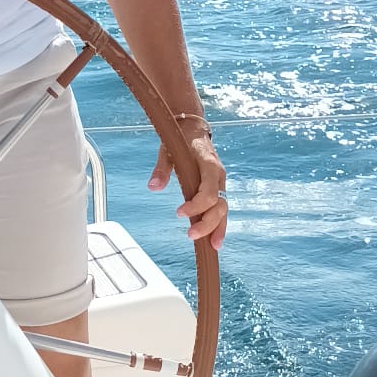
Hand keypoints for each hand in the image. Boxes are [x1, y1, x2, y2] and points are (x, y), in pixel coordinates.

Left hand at [148, 128, 226, 249]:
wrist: (193, 130)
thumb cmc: (181, 139)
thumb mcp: (168, 150)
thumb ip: (162, 169)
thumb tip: (153, 187)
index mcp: (209, 165)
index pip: (209, 192)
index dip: (196, 206)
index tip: (179, 213)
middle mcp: (219, 176)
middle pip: (220, 205)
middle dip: (207, 223)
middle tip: (190, 235)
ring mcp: (221, 183)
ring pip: (224, 209)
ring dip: (217, 228)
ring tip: (210, 246)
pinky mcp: (218, 189)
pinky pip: (221, 208)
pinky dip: (220, 224)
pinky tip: (215, 240)